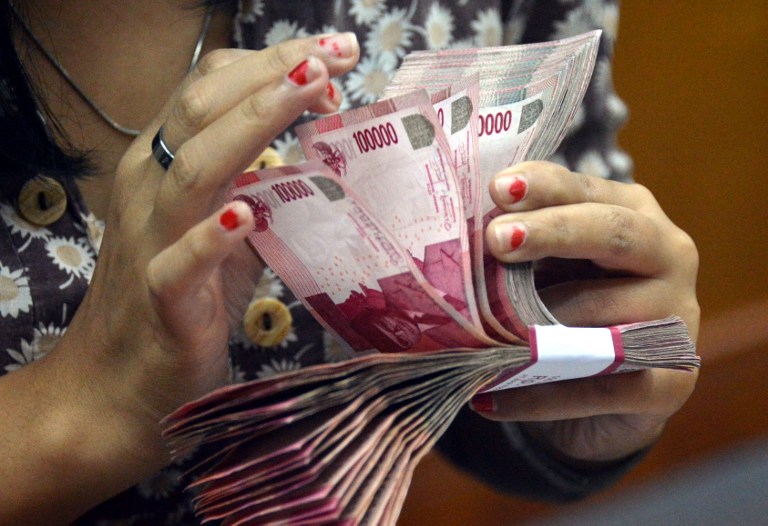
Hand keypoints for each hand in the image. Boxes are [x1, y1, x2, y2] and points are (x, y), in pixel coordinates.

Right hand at [6, 34, 359, 519]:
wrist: (117, 386)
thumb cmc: (178, 300)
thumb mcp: (221, 229)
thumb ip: (256, 186)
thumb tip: (315, 150)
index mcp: (164, 167)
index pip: (208, 91)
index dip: (268, 66)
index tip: (330, 60)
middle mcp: (151, 191)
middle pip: (202, 109)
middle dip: (273, 74)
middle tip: (336, 53)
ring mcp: (151, 243)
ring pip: (193, 169)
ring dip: (252, 125)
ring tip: (308, 93)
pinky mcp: (162, 301)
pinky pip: (181, 264)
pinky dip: (212, 237)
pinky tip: (245, 215)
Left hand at [473, 160, 698, 462]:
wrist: (606, 394)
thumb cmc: (567, 308)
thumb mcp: (545, 268)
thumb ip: (519, 251)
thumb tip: (458, 242)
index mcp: (633, 213)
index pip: (587, 189)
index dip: (543, 186)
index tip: (498, 188)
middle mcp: (668, 256)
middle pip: (614, 233)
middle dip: (552, 233)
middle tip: (496, 239)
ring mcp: (678, 318)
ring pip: (602, 315)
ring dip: (534, 327)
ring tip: (475, 338)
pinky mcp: (671, 382)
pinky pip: (600, 386)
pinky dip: (539, 395)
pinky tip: (488, 397)